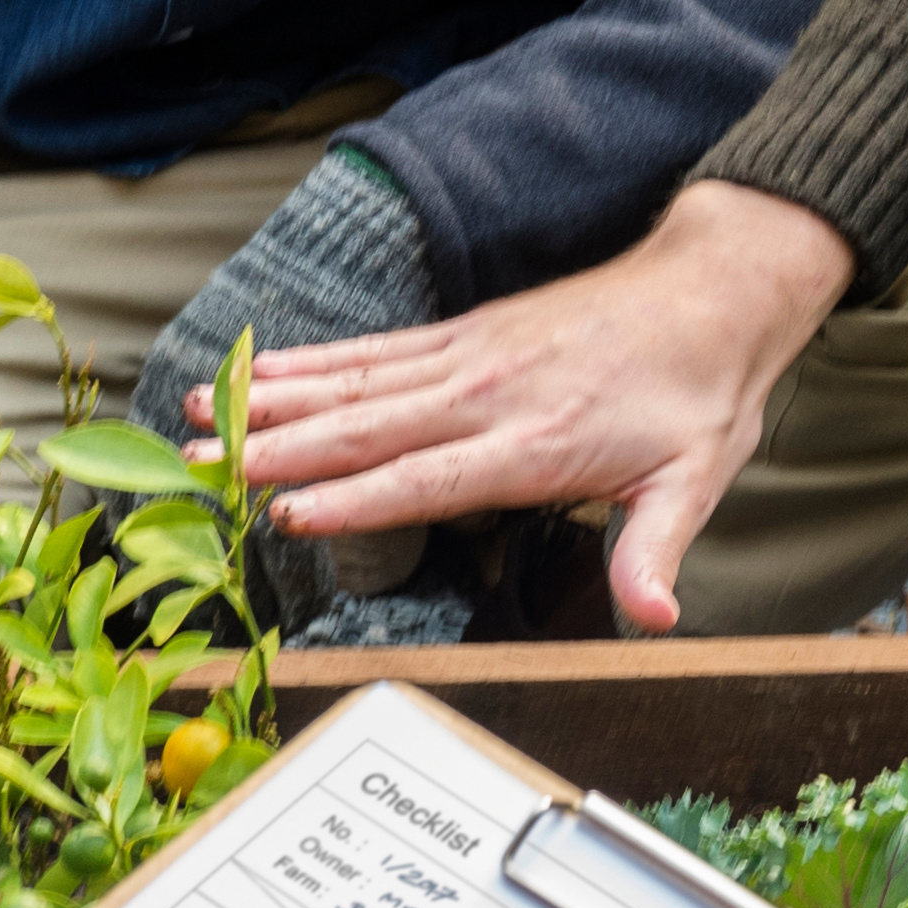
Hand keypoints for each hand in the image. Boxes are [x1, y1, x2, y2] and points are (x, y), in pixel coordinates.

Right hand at [232, 183, 857, 632]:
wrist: (715, 291)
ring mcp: (468, 356)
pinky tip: (258, 371)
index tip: (286, 515)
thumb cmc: (702, 394)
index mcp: (535, 442)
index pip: (427, 479)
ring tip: (193, 410)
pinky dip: (312, 361)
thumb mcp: (694, 482)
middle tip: (195, 464)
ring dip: (272, 401)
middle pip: (366, 427)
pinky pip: (375, 351)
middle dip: (277, 450)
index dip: (354, 500)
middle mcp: (487, 393)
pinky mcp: (464, 332)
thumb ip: (657, 552)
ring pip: (354, 383)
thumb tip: (656, 617)